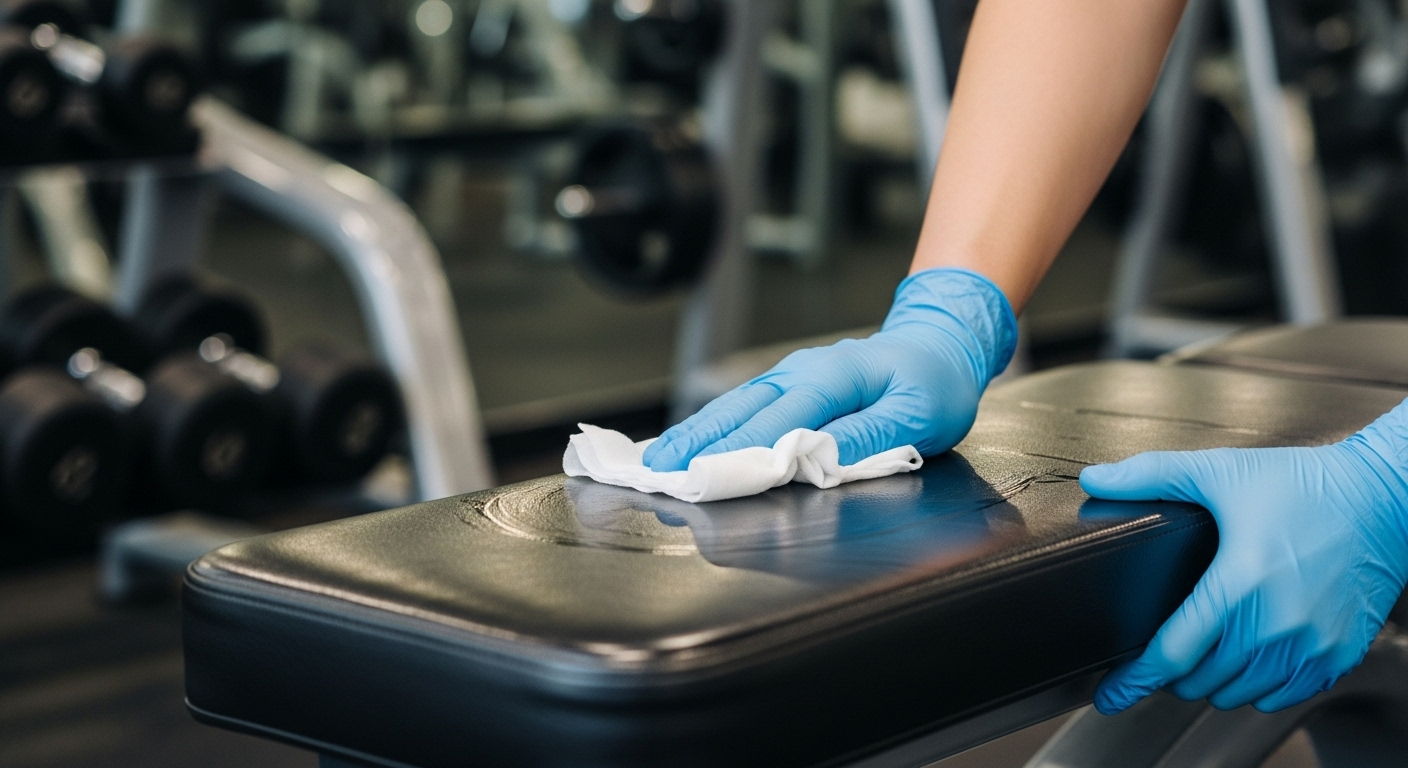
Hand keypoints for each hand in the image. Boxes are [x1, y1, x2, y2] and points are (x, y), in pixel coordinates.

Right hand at [642, 268, 1017, 470]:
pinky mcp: (788, 386)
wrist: (938, 346)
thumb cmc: (933, 384)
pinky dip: (712, 424)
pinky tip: (689, 441)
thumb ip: (870, 435)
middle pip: (743, 409)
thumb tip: (820, 457)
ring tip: (658, 459)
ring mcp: (791, 376)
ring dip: (696, 432)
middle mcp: (803, 372)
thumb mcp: (920, 414)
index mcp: (834, 377)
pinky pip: (744, 406)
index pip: (781, 421)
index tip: (708, 474)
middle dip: (699, 440)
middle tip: (659, 469)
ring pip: (735, 405)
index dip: (742, 450)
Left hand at [1081, 401, 1407, 713]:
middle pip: (1200, 680)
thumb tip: (1094, 479)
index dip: (1135, 679)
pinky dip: (1254, 687)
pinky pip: (1281, 695)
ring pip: (1237, 693)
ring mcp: (1310, 644)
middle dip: (1171, 673)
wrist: (1383, 498)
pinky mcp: (1337, 655)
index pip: (1174, 652)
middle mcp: (1277, 622)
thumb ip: (1150, 476)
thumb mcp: (1220, 471)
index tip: (1110, 694)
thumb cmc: (1306, 485)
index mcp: (1241, 581)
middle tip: (1162, 653)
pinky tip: (1245, 659)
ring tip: (1201, 655)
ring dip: (1211, 681)